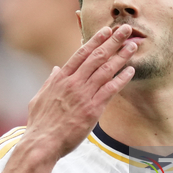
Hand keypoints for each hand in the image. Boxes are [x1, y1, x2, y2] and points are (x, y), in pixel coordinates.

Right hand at [24, 25, 137, 159]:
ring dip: (121, 56)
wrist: (42, 143)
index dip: (95, 40)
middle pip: (96, 57)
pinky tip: (130, 70)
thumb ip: (50, 82)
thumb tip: (56, 70)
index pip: (81, 53)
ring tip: (132, 46)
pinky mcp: (93, 109)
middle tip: (125, 30)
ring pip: (106, 70)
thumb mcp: (40, 98)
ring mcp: (84, 95)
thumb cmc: (40, 124)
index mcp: (61, 78)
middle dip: (112, 41)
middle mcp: (73, 83)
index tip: (106, 30)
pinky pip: (111, 90)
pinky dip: (121, 78)